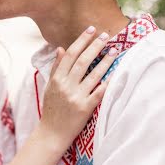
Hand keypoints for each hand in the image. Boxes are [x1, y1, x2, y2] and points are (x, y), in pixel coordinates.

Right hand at [39, 27, 115, 147]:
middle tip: (106, 35)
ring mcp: (76, 97)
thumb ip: (56, 68)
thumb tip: (60, 48)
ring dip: (105, 61)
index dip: (81, 41)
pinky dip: (107, 82)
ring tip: (114, 50)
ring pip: (93, 75)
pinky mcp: (85, 108)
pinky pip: (99, 92)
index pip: (70, 55)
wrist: (51, 134)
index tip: (90, 30)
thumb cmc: (51, 110)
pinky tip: (116, 73)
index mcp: (57, 80)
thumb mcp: (49, 87)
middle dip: (95, 46)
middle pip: (82, 61)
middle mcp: (66, 86)